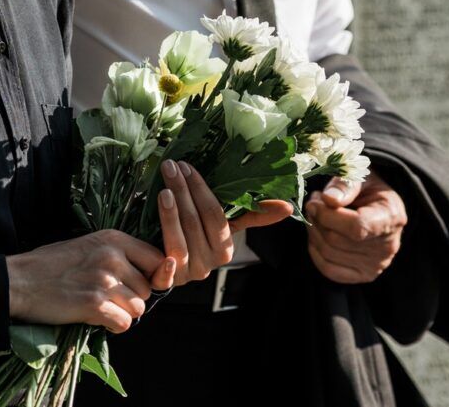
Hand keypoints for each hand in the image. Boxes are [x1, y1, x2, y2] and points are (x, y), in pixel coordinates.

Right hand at [7, 229, 174, 332]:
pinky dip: (112, 326)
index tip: (136, 285)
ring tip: (99, 307)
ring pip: (138, 309)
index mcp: (113, 238)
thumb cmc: (51, 265)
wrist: (19, 281)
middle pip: (148, 290)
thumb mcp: (88, 246)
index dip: (151, 276)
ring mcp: (104, 280)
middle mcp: (112, 256)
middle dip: (131, 299)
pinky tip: (95, 318)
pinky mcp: (95, 304)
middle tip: (106, 297)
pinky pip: (124, 324)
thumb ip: (117, 255)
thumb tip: (150, 274)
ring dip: (121, 313)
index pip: (157, 258)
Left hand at [156, 159, 292, 286]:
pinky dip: (165, 267)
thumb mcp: (218, 225)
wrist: (159, 263)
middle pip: (195, 224)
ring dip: (170, 216)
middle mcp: (207, 264)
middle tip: (170, 167)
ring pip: (179, 243)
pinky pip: (166, 277)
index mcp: (224, 250)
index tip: (187, 167)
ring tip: (163, 190)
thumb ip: (251, 215)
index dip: (201, 191)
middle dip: (182, 193)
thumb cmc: (191, 236)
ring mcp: (186, 274)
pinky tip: (163, 256)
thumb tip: (289, 207)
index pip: (215, 216)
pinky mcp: (165, 282)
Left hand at [306, 170, 406, 283]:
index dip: (328, 215)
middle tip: (313, 203)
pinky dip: (315, 251)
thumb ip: (345, 184)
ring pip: (329, 253)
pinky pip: (329, 269)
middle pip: (337, 240)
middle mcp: (388, 246)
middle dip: (317, 220)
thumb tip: (328, 199)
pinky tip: (317, 234)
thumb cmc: (367, 188)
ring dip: (313, 232)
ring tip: (316, 215)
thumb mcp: (359, 176)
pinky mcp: (364, 274)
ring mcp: (377, 264)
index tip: (315, 200)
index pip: (356, 226)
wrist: (377, 206)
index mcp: (391, 217)